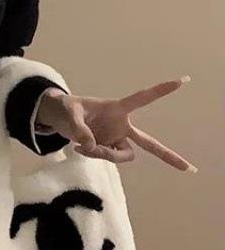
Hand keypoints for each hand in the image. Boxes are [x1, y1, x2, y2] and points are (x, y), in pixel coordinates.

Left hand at [35, 76, 196, 171]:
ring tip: (84, 146)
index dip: (160, 90)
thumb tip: (90, 146)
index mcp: (117, 108)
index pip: (142, 99)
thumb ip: (79, 128)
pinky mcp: (108, 148)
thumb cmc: (67, 108)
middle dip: (168, 156)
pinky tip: (78, 147)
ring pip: (122, 155)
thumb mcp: (69, 112)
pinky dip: (94, 155)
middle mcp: (122, 126)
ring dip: (105, 154)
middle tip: (190, 169)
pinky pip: (107, 157)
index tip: (182, 81)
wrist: (60, 119)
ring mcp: (116, 139)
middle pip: (149, 143)